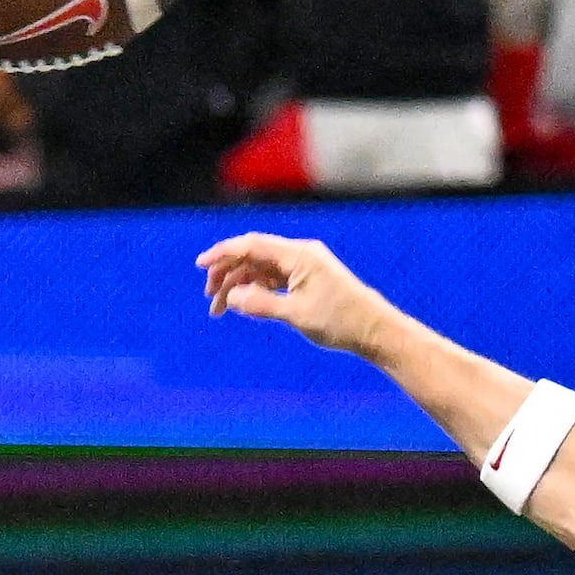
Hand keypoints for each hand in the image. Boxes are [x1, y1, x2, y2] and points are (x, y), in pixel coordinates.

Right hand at [199, 232, 401, 356]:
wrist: (373, 329)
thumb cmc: (340, 321)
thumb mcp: (296, 315)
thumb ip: (261, 304)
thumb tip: (231, 297)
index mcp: (299, 255)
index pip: (252, 245)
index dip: (223, 253)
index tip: (201, 265)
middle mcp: (300, 254)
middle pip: (253, 255)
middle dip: (227, 273)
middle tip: (210, 297)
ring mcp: (303, 265)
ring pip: (261, 268)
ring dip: (239, 285)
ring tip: (221, 309)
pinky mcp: (306, 278)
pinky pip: (273, 277)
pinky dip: (256, 289)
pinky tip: (243, 304)